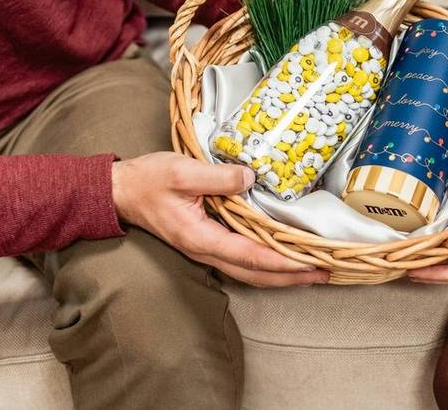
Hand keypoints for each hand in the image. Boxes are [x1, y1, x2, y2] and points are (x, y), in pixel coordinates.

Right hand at [112, 152, 328, 286]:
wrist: (123, 191)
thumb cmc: (149, 180)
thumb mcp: (182, 171)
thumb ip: (217, 177)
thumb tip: (251, 178)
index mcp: (201, 237)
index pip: (249, 255)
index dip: (282, 261)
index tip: (309, 263)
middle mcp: (206, 250)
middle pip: (255, 274)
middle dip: (291, 277)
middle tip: (324, 273)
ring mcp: (207, 249)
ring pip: (250, 271)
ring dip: (282, 274)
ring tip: (312, 270)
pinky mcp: (209, 241)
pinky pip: (243, 260)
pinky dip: (267, 263)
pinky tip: (283, 256)